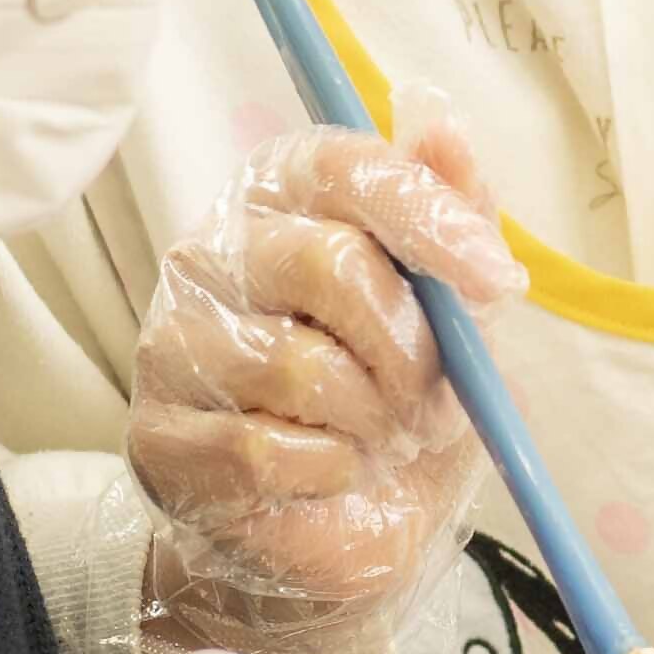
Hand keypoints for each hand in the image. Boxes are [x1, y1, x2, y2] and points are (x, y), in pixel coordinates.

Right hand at [134, 123, 519, 653]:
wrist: (339, 536)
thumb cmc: (394, 409)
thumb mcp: (451, 313)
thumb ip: (452, 214)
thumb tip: (440, 117)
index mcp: (286, 199)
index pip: (342, 164)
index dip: (428, 215)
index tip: (498, 281)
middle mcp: (213, 252)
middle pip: (330, 263)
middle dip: (411, 350)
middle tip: (433, 401)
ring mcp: (172, 343)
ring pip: (299, 365)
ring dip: (374, 422)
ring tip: (381, 440)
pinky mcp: (155, 437)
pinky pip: (264, 449)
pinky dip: (329, 474)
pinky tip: (327, 477)